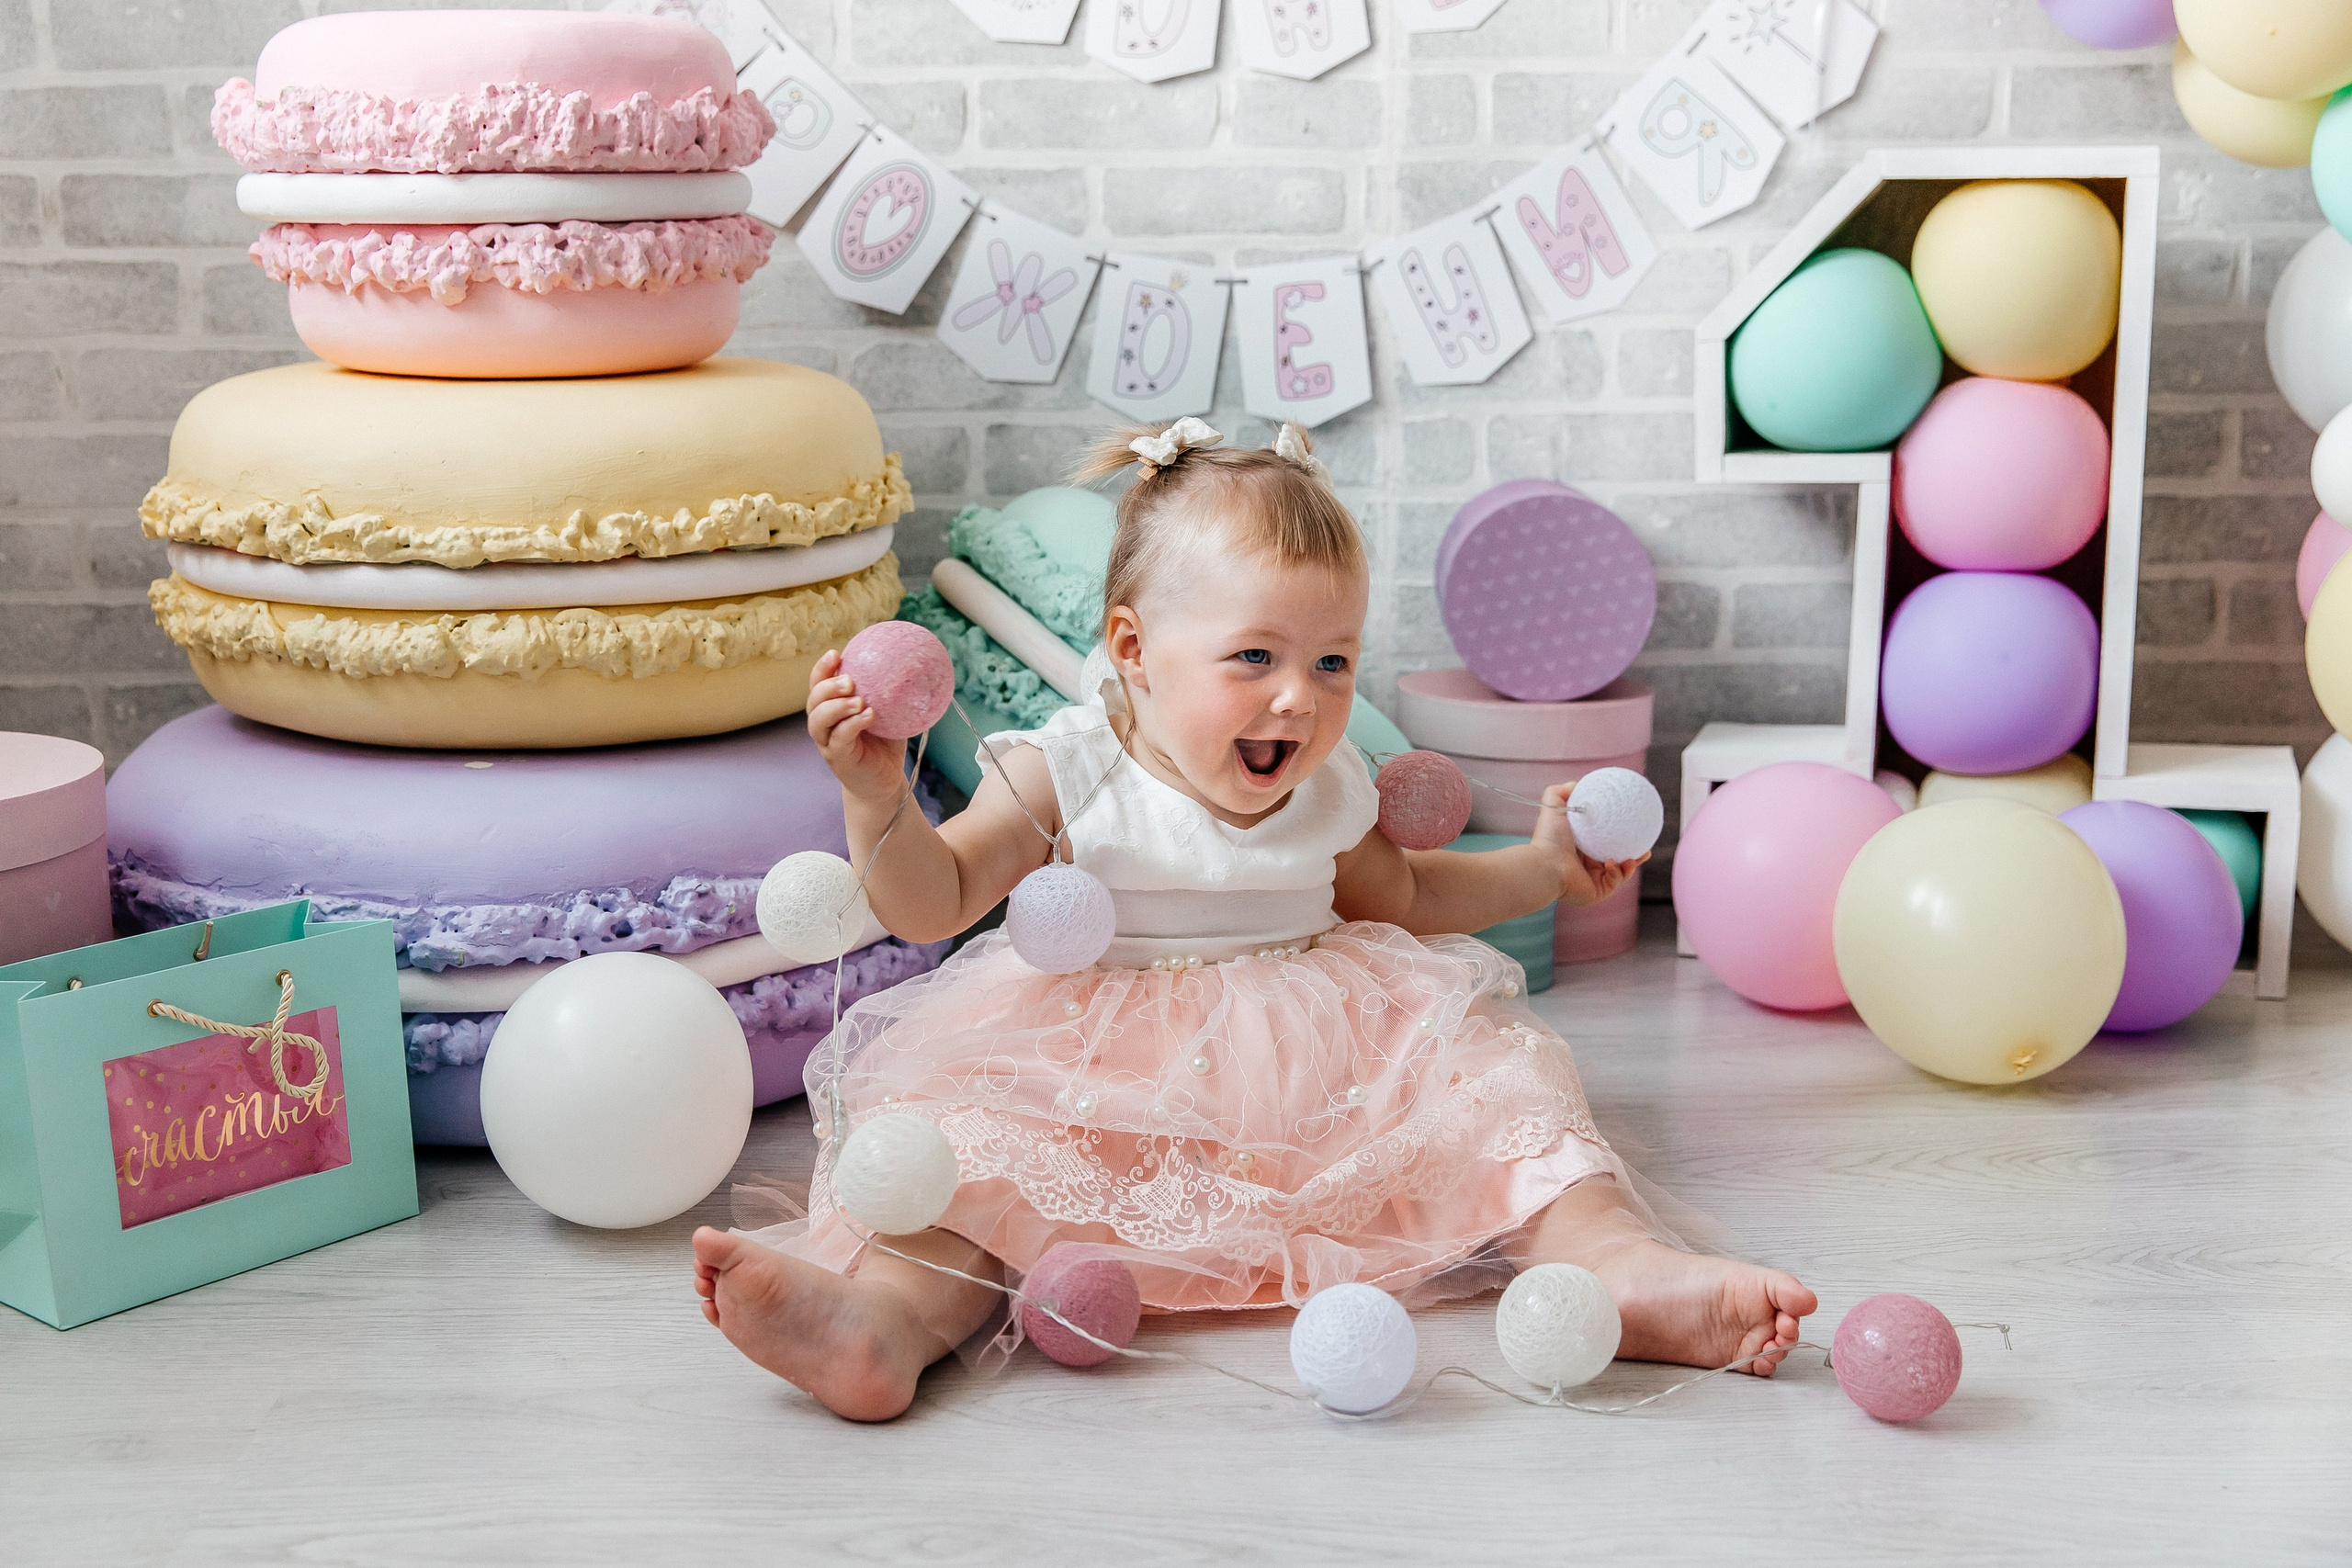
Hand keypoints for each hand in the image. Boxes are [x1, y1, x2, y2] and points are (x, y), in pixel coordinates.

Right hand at [806, 648, 907, 804]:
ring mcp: (828, 743)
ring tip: (858, 699)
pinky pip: (839, 739)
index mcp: (832, 708)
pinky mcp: (838, 758)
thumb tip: (918, 667)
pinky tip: (869, 716)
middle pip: (813, 701)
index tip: (836, 653)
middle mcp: (824, 725)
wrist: (884, 781)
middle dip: (827, 686)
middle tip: (849, 680)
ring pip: (819, 721)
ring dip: (836, 707)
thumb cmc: (884, 744)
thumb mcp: (889, 715)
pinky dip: (852, 725)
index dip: (822, 669)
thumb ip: (893, 695)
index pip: (818, 684)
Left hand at [1533, 781, 1650, 908]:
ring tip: (1639, 855)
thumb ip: (1560, 791)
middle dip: (1633, 855)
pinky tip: (1613, 863)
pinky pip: (1615, 883)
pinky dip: (1618, 873)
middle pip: (1617, 861)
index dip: (1619, 838)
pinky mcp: (1596, 892)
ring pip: (1620, 874)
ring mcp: (1592, 881)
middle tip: (1645, 847)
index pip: (1604, 845)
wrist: (1545, 864)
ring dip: (1631, 865)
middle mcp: (1586, 867)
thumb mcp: (1553, 807)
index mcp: (1580, 850)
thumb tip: (1576, 783)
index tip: (1633, 828)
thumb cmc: (1548, 838)